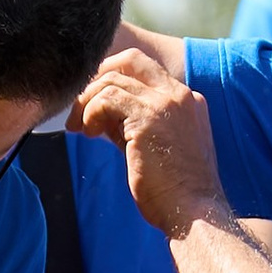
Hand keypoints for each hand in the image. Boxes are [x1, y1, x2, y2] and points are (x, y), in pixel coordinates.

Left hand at [72, 50, 226, 236]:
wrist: (192, 212)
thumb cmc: (173, 191)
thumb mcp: (154, 148)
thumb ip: (133, 126)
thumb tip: (101, 116)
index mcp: (188, 101)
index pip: (145, 71)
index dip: (114, 81)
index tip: (94, 105)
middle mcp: (180, 95)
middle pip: (131, 60)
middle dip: (98, 77)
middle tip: (79, 105)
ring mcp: (166, 103)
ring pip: (113, 80)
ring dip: (87, 102)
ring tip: (80, 129)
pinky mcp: (148, 117)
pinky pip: (107, 98)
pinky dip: (91, 112)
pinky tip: (89, 133)